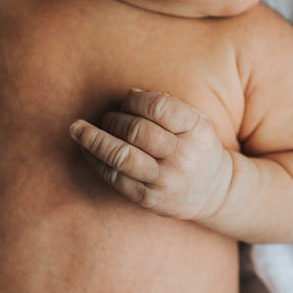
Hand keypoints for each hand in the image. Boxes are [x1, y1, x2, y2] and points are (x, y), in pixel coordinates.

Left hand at [69, 89, 234, 221]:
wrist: (214, 192)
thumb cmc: (197, 146)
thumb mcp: (194, 120)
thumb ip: (166, 104)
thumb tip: (129, 93)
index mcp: (197, 131)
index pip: (159, 106)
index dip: (135, 100)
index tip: (126, 101)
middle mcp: (182, 157)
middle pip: (137, 130)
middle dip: (114, 119)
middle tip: (108, 118)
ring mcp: (165, 180)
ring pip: (121, 156)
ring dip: (93, 139)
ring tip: (77, 129)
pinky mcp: (148, 198)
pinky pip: (114, 177)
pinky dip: (95, 160)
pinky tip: (85, 149)